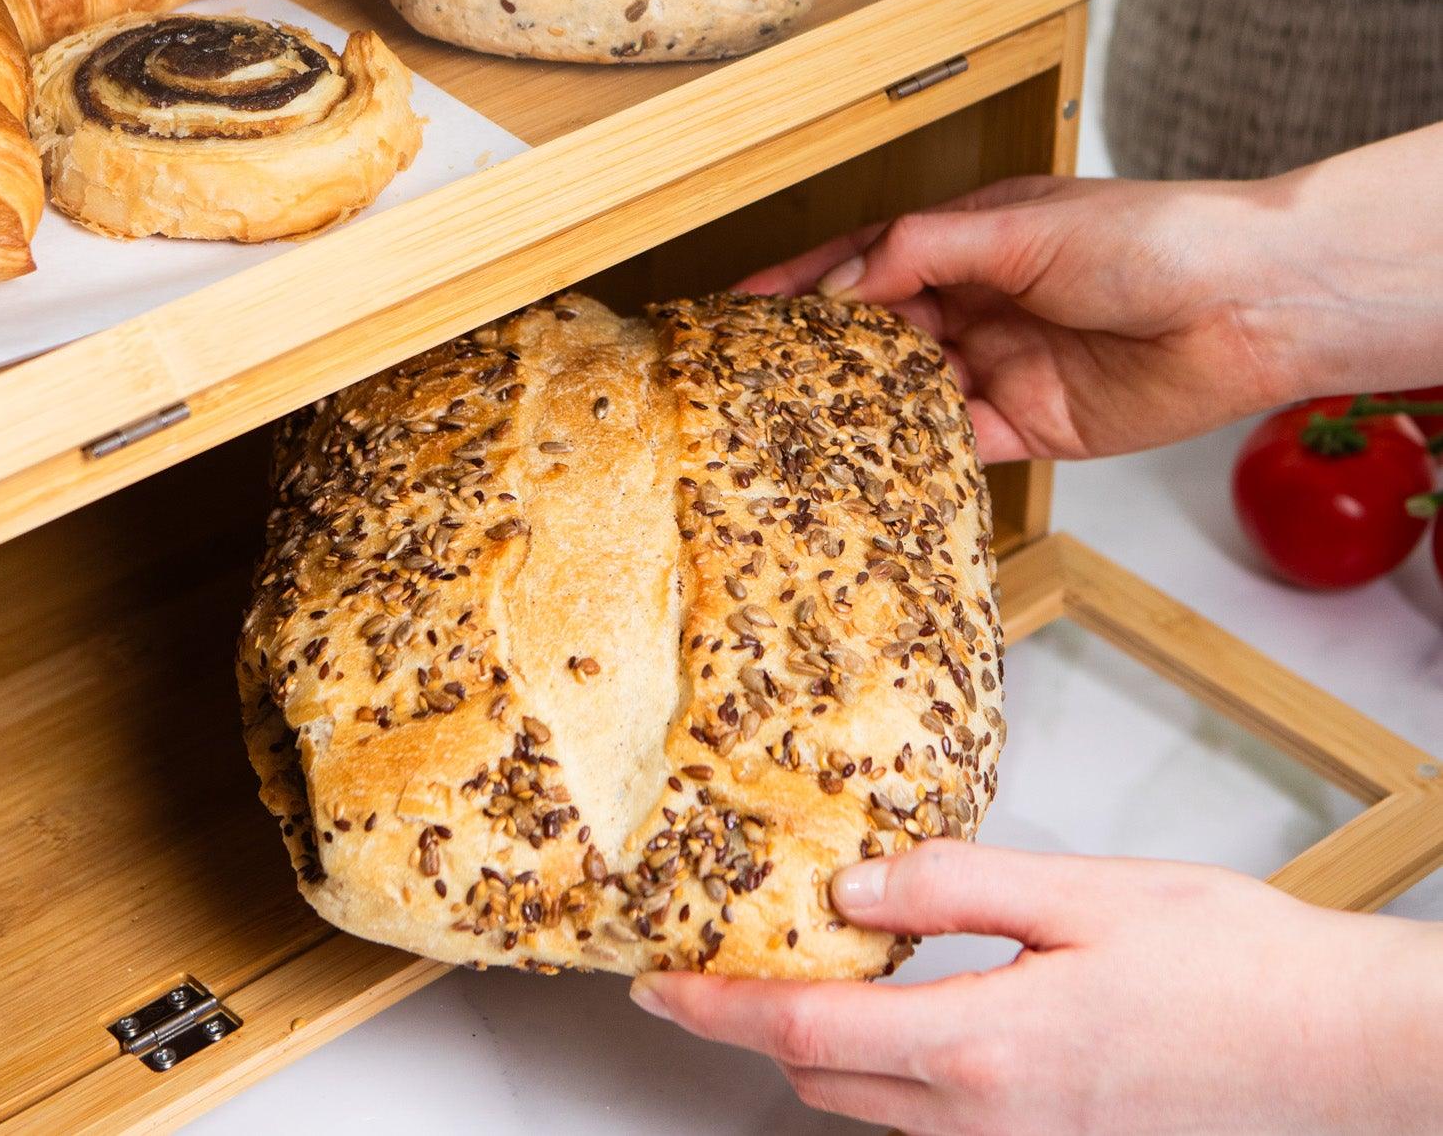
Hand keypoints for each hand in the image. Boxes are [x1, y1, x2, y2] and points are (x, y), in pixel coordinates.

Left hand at [629, 842, 1442, 1135]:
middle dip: (759, 1023)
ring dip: (822, 1043)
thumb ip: (955, 888)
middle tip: (725, 952)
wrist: (1343, 1055)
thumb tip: (852, 890)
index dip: (720, 1007)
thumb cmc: (1227, 964)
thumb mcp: (1082, 895)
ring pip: (875, 1104)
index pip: (808, 1034)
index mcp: (986, 1052)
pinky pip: (934, 1114)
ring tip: (803, 963)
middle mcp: (990, 1119)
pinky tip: (909, 1000)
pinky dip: (890, 1062)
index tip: (657, 981)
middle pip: (826, 1079)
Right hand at [739, 130, 1442, 460]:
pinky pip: (954, 441)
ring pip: (906, 390)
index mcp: (972, 241)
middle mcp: (978, 303)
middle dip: (816, 351)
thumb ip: (924, 251)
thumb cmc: (1152, 237)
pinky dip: (911, 450)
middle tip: (749, 376)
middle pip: (877, 331)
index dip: (801, 280)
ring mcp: (1000, 366)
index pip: (866, 260)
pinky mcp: (1031, 424)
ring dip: (856, 405)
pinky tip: (866, 460)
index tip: (739, 302)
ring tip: (790, 424)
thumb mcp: (1022, 225)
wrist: (1252, 304)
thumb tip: (837, 281)